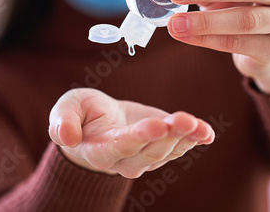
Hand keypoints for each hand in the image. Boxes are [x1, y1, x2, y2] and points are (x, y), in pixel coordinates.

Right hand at [48, 88, 214, 177]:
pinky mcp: (161, 145)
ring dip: (184, 137)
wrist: (98, 123)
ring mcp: (145, 156)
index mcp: (99, 150)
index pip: (120, 146)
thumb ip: (62, 122)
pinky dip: (194, 139)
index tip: (157, 124)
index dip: (139, 136)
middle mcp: (124, 159)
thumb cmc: (81, 115)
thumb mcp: (66, 109)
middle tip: (183, 119)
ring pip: (167, 150)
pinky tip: (207, 132)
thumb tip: (67, 138)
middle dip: (168, 136)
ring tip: (197, 124)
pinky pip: (179, 147)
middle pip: (149, 151)